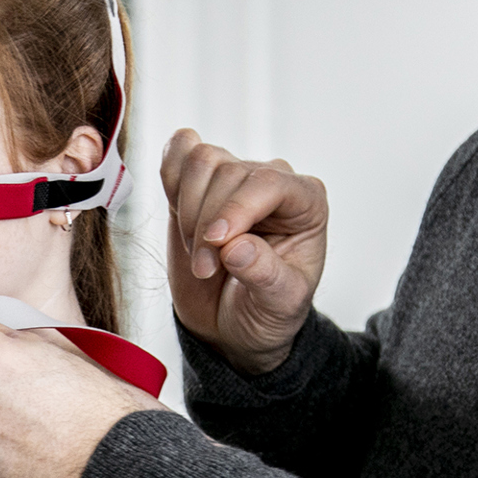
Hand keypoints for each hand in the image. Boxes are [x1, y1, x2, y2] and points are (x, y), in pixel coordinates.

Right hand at [159, 129, 326, 373]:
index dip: (237, 208)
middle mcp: (272, 180)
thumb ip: (264, 275)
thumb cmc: (267, 311)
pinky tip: (179, 215)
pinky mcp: (199, 183)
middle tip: (205, 270)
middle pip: (229, 171)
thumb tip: (236, 247)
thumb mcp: (279, 304)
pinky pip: (179, 154)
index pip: (269, 182)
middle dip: (207, 225)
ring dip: (188, 209)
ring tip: (198, 253)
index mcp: (306, 201)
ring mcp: (234, 178)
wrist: (233, 322)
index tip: (216, 243)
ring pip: (202, 160)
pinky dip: (171, 179)